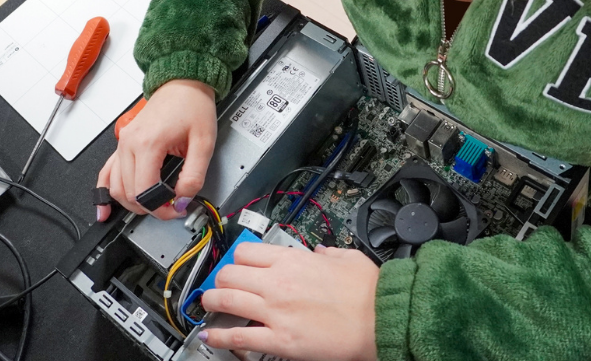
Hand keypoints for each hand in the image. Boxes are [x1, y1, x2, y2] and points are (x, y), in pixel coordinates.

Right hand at [97, 79, 216, 220]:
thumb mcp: (204, 143)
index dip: (161, 208)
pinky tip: (103, 210)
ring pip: (115, 187)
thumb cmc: (192, 105)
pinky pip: (106, 172)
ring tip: (152, 207)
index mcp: (148, 143)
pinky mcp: (122, 144)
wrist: (182, 83)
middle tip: (171, 208)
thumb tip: (183, 199)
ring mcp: (122, 144)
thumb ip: (193, 175)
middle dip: (150, 208)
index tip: (177, 209)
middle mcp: (129, 144)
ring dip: (131, 203)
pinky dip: (104, 192)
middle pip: (128, 193)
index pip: (145, 191)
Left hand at [200, 243, 379, 360]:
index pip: (246, 251)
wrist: (381, 320)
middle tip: (222, 286)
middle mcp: (277, 282)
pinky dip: (219, 336)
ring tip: (209, 305)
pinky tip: (210, 335)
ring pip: (225, 300)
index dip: (237, 258)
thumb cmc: (370, 293)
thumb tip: (320, 251)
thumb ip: (328, 252)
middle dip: (222, 279)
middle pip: (229, 274)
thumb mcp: (347, 257)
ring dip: (212, 302)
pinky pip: (237, 336)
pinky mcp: (279, 339)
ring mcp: (275, 311)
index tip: (237, 265)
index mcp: (292, 260)